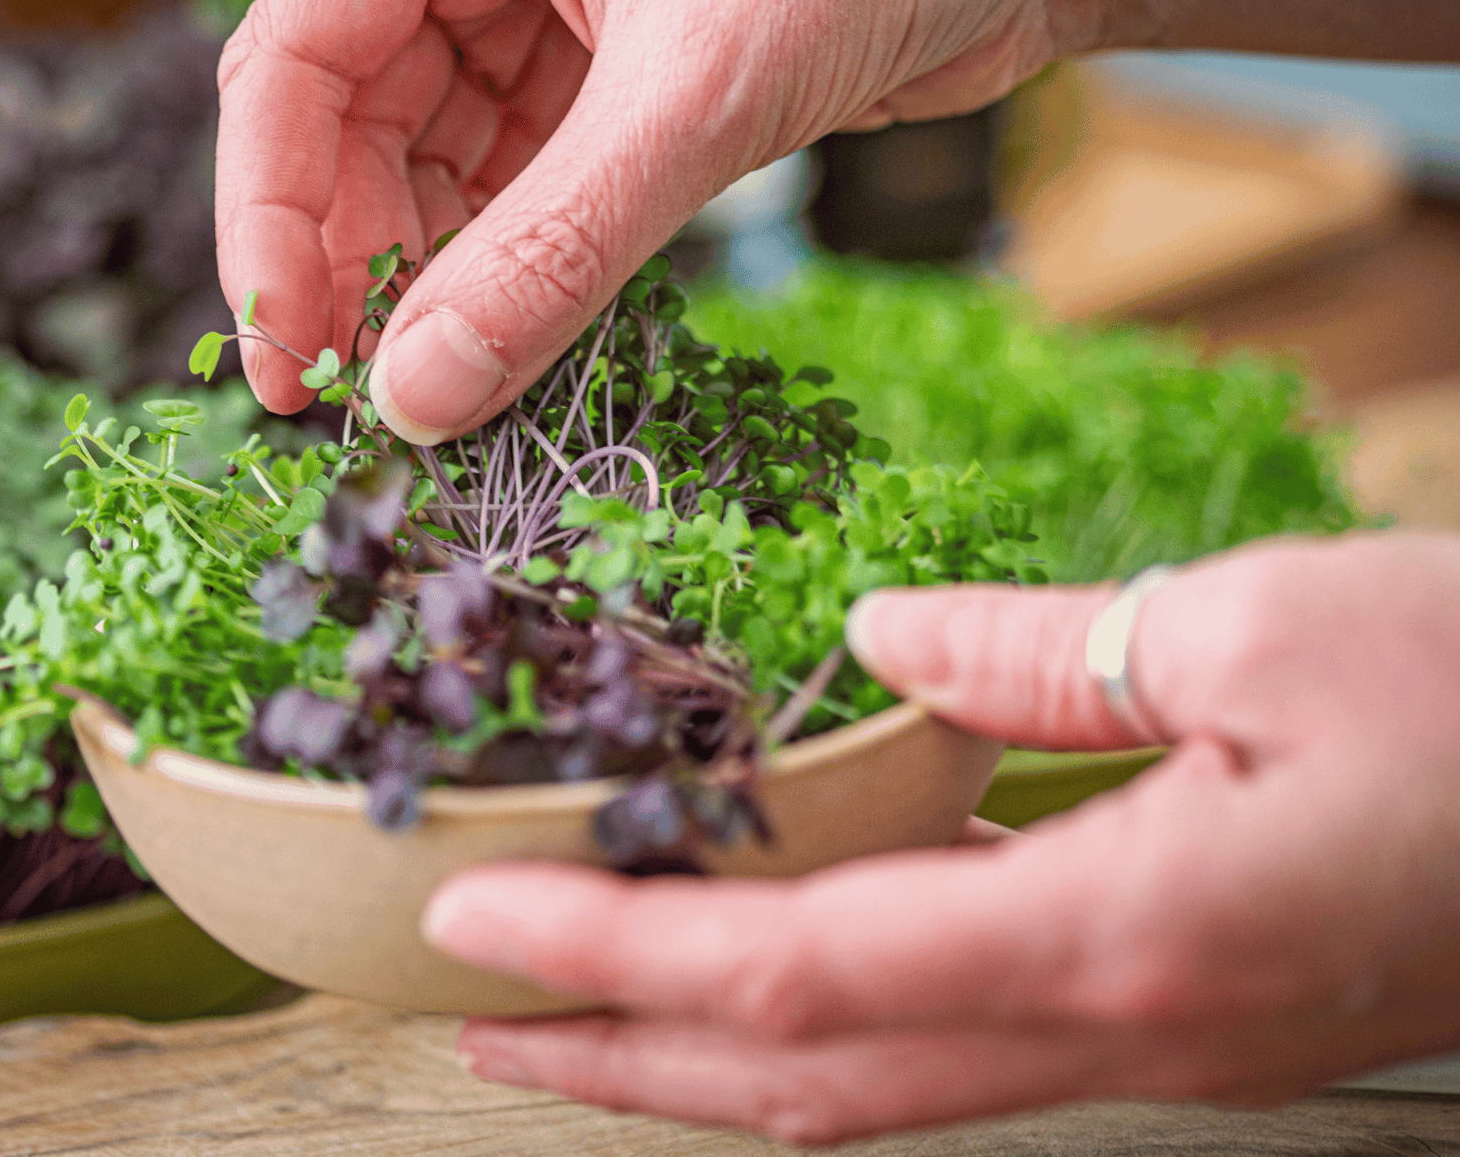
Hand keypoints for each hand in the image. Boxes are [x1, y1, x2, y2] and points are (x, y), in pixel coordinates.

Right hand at [216, 0, 1132, 431]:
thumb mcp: (698, 90)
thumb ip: (549, 254)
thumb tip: (417, 400)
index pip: (294, 57)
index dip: (270, 223)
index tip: (287, 360)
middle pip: (345, 122)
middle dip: (356, 264)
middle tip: (368, 406)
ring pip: (427, 163)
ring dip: (434, 279)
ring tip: (441, 394)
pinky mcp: (602, 63)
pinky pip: (515, 182)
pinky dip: (509, 266)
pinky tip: (507, 345)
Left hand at [422, 533, 1459, 1145]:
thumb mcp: (1262, 633)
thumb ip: (1037, 654)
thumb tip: (879, 638)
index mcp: (1126, 938)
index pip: (797, 973)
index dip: (615, 960)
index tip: (469, 925)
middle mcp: (1115, 1028)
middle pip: (806, 1082)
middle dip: (615, 1062)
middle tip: (461, 1022)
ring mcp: (1149, 1046)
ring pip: (874, 1089)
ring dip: (702, 1062)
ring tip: (576, 1019)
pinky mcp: (1174, 1018)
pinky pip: (954, 1051)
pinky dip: (824, 1026)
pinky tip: (771, 974)